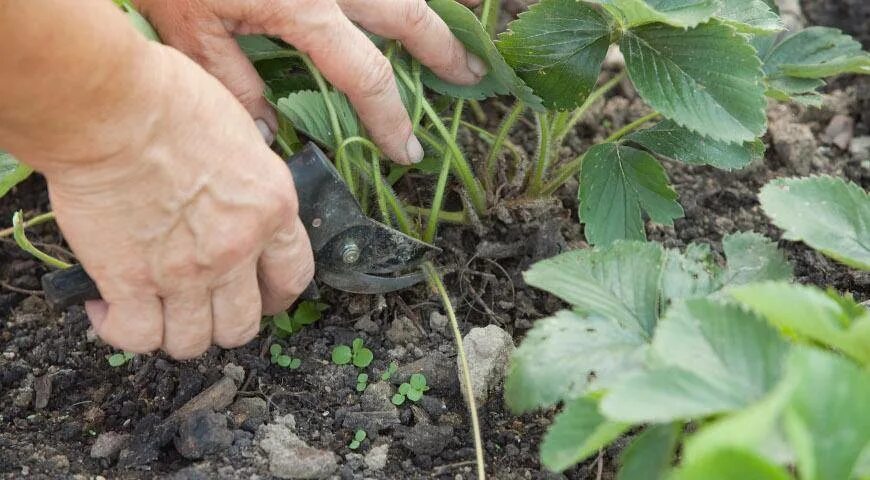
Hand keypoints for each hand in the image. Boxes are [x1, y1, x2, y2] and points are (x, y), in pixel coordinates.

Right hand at [46, 45, 313, 358]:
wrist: (113, 107)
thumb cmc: (172, 101)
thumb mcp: (241, 135)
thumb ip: (248, 181)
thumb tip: (237, 195)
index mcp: (272, 210)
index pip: (294, 276)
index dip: (275, 295)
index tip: (259, 294)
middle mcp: (236, 250)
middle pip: (242, 326)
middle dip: (223, 323)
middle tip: (201, 306)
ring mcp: (186, 272)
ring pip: (193, 342)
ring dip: (175, 333)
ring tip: (156, 309)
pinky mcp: (131, 281)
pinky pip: (138, 336)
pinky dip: (122, 331)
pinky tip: (109, 308)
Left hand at [133, 0, 486, 164]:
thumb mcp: (190, 31)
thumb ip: (235, 86)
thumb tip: (269, 132)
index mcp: (304, 6)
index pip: (365, 74)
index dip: (389, 117)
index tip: (404, 149)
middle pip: (406, 14)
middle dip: (442, 49)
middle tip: (472, 77)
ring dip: (430, 11)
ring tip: (453, 40)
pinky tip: (400, 10)